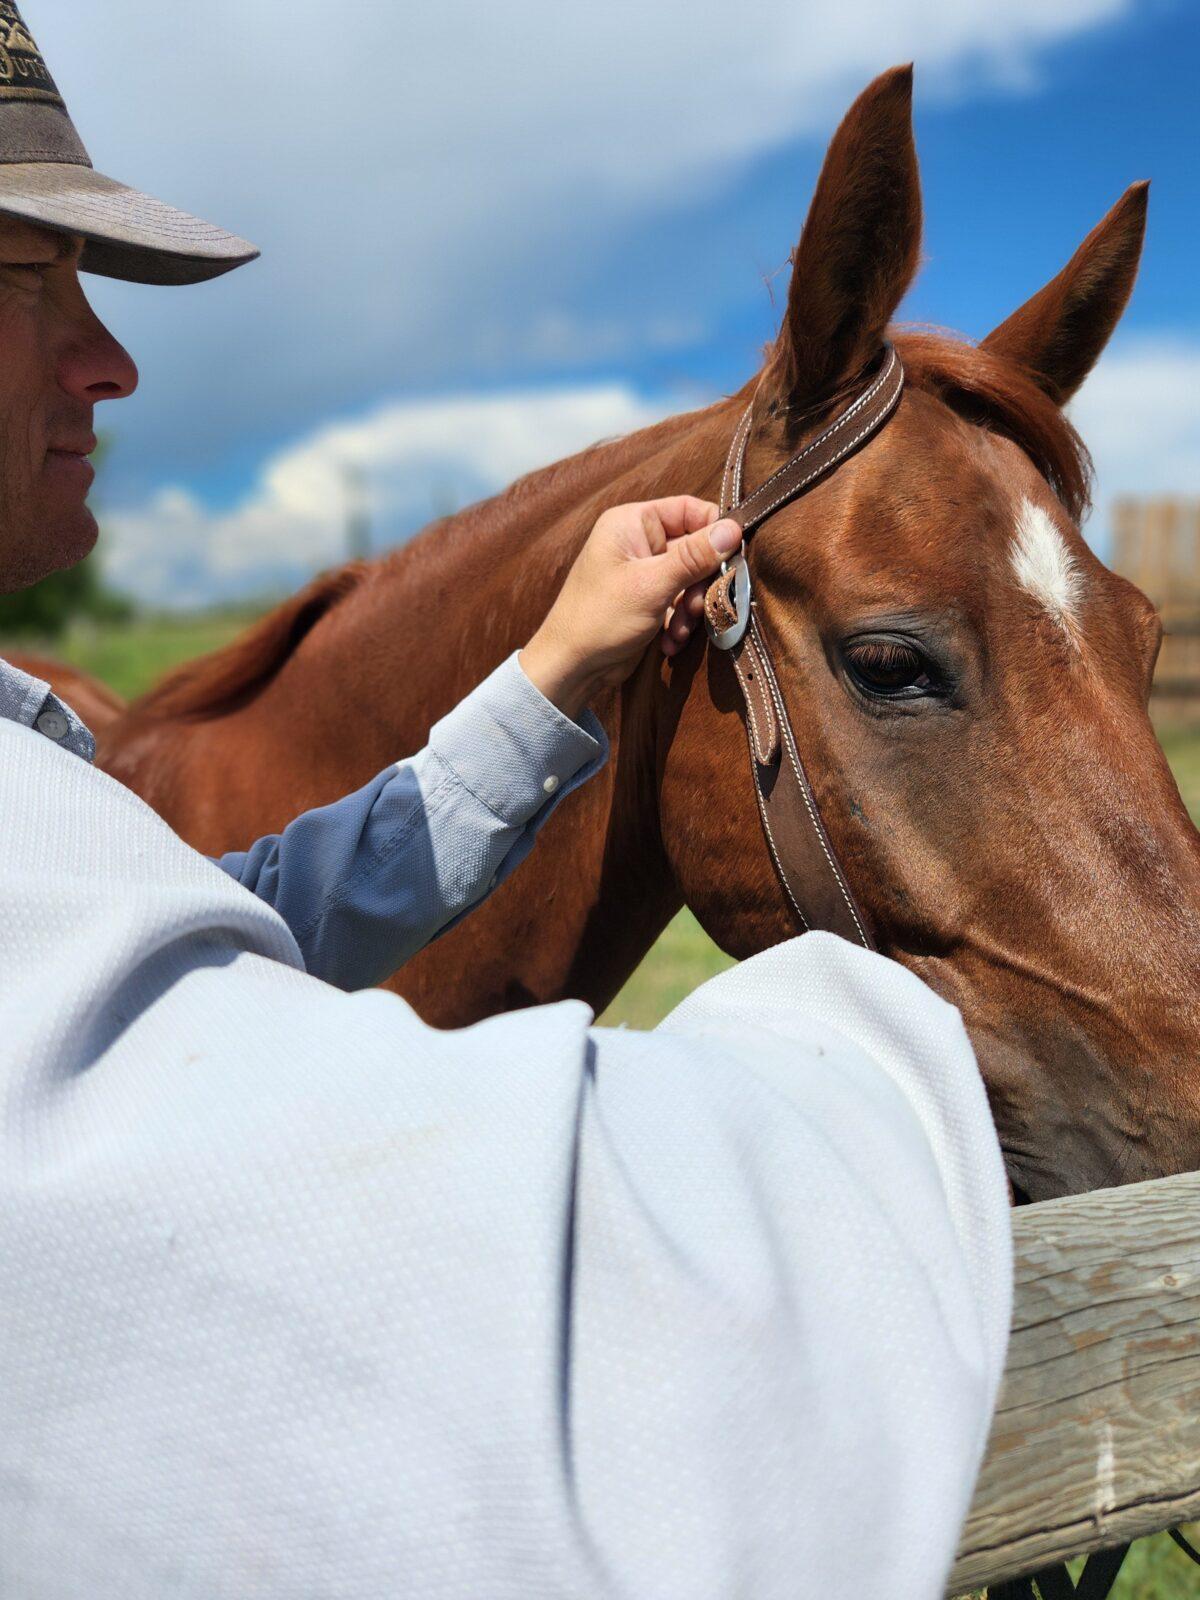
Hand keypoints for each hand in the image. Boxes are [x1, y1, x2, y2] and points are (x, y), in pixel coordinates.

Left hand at [520, 497, 741, 718]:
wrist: (571, 667)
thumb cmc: (599, 618)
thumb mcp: (651, 585)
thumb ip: (694, 556)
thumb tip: (734, 528)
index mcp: (632, 523)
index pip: (689, 509)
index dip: (714, 531)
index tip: (732, 557)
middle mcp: (638, 542)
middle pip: (695, 548)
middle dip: (702, 583)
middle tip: (700, 606)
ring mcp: (643, 573)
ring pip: (691, 580)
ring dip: (692, 609)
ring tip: (679, 629)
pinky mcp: (648, 600)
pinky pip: (679, 603)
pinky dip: (679, 622)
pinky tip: (669, 642)